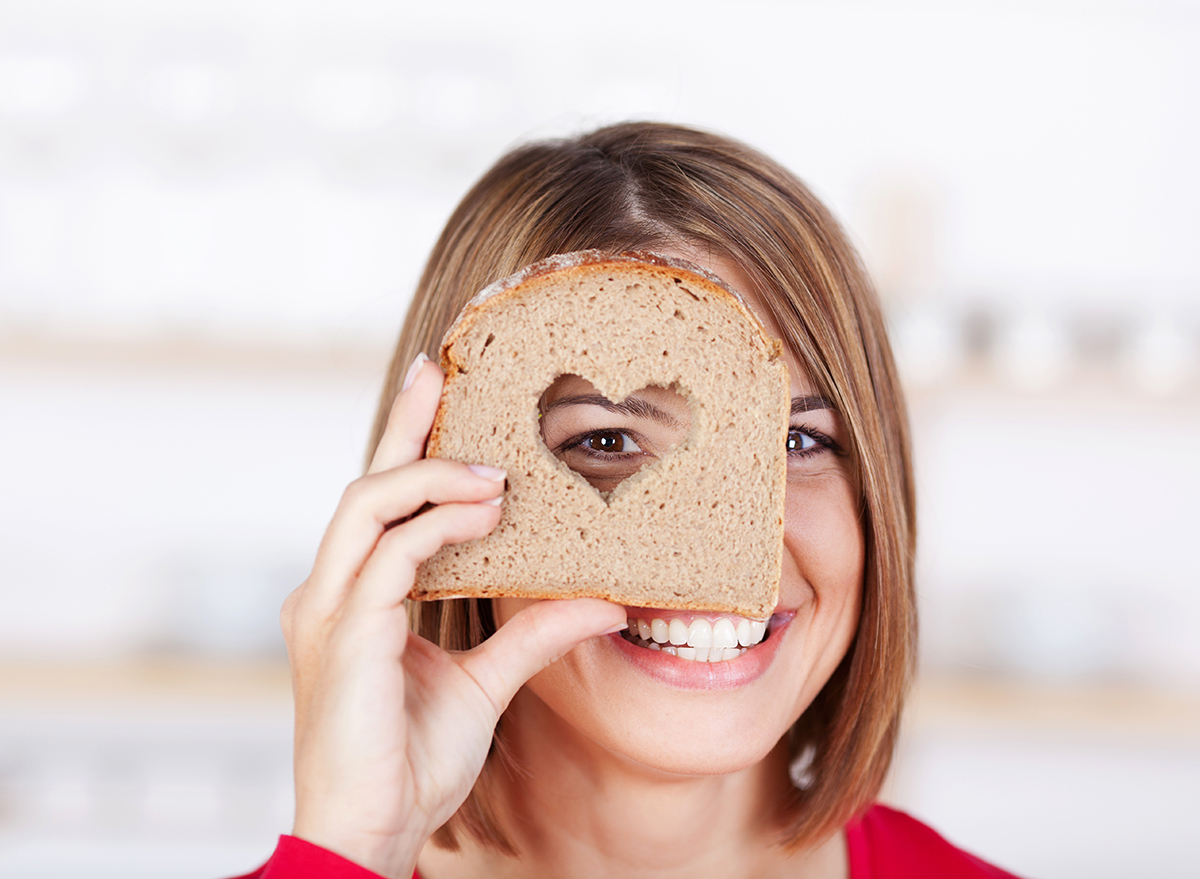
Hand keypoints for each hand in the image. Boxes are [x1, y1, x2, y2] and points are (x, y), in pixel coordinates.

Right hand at [282, 354, 626, 877]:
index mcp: (353, 596)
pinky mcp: (343, 636)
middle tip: (444, 372)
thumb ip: (534, 635)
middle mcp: (329, 592)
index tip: (440, 385)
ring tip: (498, 471)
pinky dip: (438, 527)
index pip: (381, 503)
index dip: (407, 441)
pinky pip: (390, 558)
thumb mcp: (486, 684)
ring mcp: (328, 610)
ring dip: (434, 477)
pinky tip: (487, 515)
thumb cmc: (411, 760)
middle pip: (367, 484)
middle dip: (406, 425)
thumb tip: (604, 598)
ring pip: (369, 506)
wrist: (373, 831)